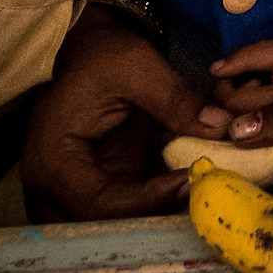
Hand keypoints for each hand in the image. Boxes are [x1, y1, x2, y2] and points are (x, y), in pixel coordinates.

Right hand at [21, 10, 228, 221]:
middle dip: (156, 215)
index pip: (99, 203)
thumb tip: (221, 127)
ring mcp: (73, 191)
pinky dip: (159, 203)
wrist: (85, 48)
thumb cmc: (100, 53)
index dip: (149, 200)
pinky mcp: (97, 188)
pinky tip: (192, 187)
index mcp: (51, 160)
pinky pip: (127, 209)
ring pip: (117, 222)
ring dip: (160, 213)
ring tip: (202, 193)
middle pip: (105, 224)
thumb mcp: (137, 67)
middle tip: (203, 196)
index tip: (191, 179)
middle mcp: (52, 186)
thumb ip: (176, 100)